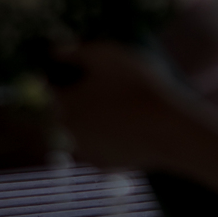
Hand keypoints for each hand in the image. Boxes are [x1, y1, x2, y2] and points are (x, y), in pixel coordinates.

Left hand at [50, 41, 186, 170]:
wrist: (166, 129)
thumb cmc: (136, 86)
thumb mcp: (107, 55)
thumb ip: (76, 51)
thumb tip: (55, 50)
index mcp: (64, 104)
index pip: (51, 88)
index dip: (62, 76)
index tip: (77, 69)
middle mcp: (68, 132)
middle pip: (66, 111)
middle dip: (77, 99)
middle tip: (103, 88)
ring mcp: (86, 152)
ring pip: (81, 131)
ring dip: (91, 121)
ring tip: (117, 108)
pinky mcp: (104, 166)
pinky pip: (98, 148)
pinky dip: (106, 139)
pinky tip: (125, 127)